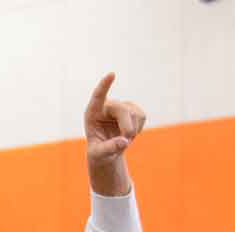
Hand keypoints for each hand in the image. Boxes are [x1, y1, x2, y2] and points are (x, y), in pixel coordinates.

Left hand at [84, 73, 145, 195]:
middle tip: (127, 141)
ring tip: (124, 138)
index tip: (112, 74)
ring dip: (133, 130)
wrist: (107, 151)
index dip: (105, 85)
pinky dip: (139, 128)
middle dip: (127, 127)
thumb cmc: (99, 152)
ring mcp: (120, 106)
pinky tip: (130, 132)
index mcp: (92, 113)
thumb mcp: (99, 154)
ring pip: (134, 113)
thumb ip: (109, 148)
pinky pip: (142, 115)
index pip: (98, 96)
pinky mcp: (132, 109)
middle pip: (123, 109)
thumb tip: (124, 141)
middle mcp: (106, 106)